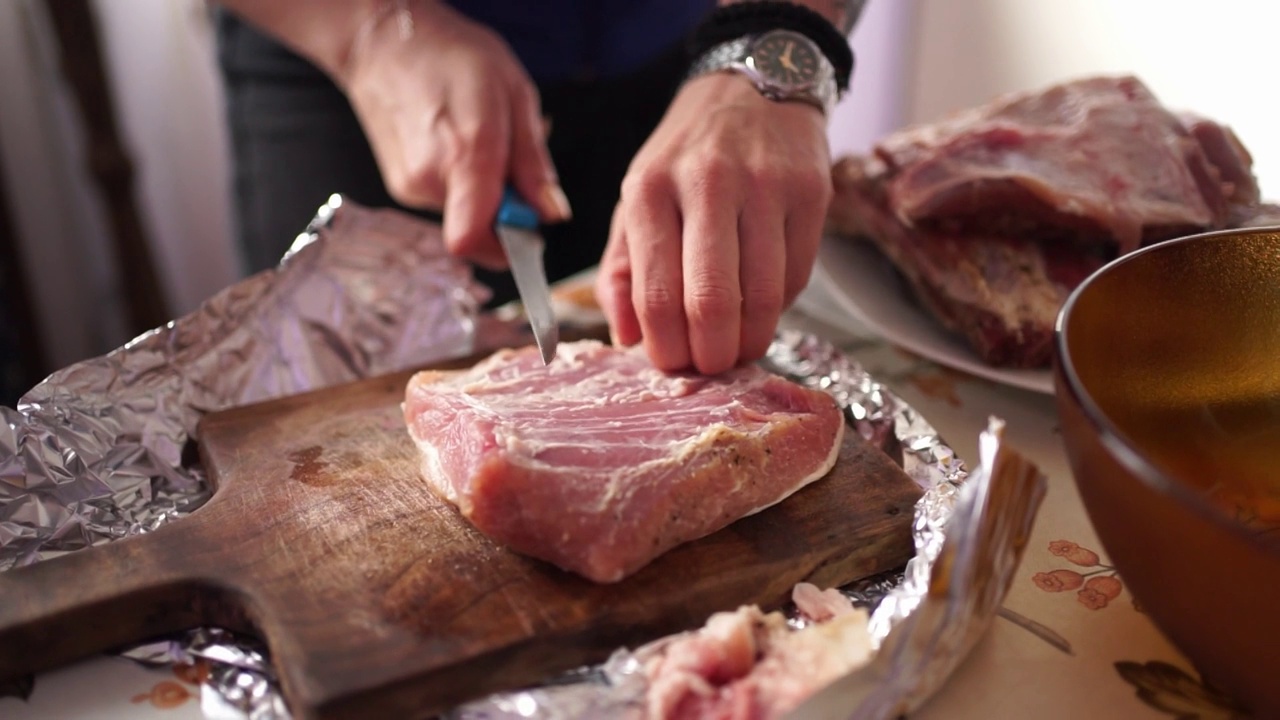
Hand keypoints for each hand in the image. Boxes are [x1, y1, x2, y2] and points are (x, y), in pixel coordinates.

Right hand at [340, 2, 570, 267]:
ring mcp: (409, 186)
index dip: (508, 249)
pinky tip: (459, 143)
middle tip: (510, 162)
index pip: (473, 239)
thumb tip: (552, 213)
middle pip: (481, 229)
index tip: (531, 228)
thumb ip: (534, 163)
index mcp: (464, 154)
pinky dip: (464, 184)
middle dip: (507, 208)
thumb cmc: (451, 56)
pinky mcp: (402, 186)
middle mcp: (429, 179)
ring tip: (481, 141)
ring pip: (466, 215)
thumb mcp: (515, 95)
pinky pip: (448, 202)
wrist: (384, 42)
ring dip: (485, 192)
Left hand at [596, 73, 831, 374]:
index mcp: (650, 190)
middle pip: (712, 302)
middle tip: (710, 367)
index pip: (657, 294)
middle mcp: (707, 184)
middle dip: (712, 356)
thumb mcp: (638, 199)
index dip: (667, 348)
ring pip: (764, 297)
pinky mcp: (810, 193)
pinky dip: (779, 307)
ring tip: (739, 349)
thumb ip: (623, 269)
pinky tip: (763, 303)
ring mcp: (765, 186)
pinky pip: (797, 278)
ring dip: (751, 342)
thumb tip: (627, 338)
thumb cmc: (687, 157)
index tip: (673, 365)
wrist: (752, 89)